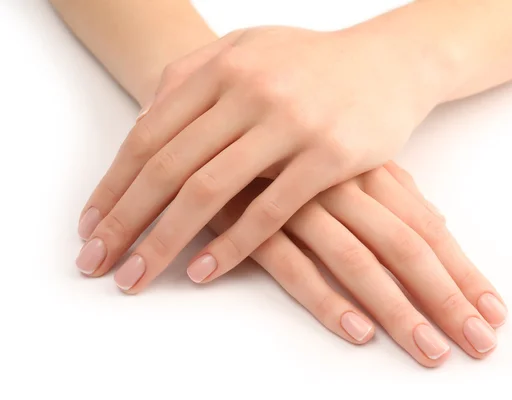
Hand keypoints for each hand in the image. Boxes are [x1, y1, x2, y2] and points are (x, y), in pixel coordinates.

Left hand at [77, 25, 451, 292]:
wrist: (391, 61)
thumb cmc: (312, 62)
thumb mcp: (246, 50)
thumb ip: (191, 77)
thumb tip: (143, 122)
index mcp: (222, 68)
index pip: (149, 135)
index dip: (113, 185)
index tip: (90, 225)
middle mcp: (250, 92)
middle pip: (168, 167)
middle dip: (124, 221)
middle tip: (95, 263)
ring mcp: (290, 124)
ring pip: (210, 191)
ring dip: (165, 240)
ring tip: (135, 276)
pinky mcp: (329, 157)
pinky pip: (270, 210)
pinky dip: (231, 245)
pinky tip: (201, 271)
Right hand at [198, 164, 505, 365]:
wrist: (220, 111)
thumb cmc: (293, 137)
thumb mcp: (348, 155)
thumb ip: (394, 188)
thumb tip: (440, 223)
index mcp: (367, 170)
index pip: (427, 228)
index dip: (462, 271)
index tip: (493, 311)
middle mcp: (341, 186)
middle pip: (406, 248)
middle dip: (445, 298)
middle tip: (477, 344)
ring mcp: (297, 204)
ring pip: (358, 261)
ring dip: (397, 310)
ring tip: (429, 352)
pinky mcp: (253, 222)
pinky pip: (293, 264)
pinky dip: (326, 298)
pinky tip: (356, 331)